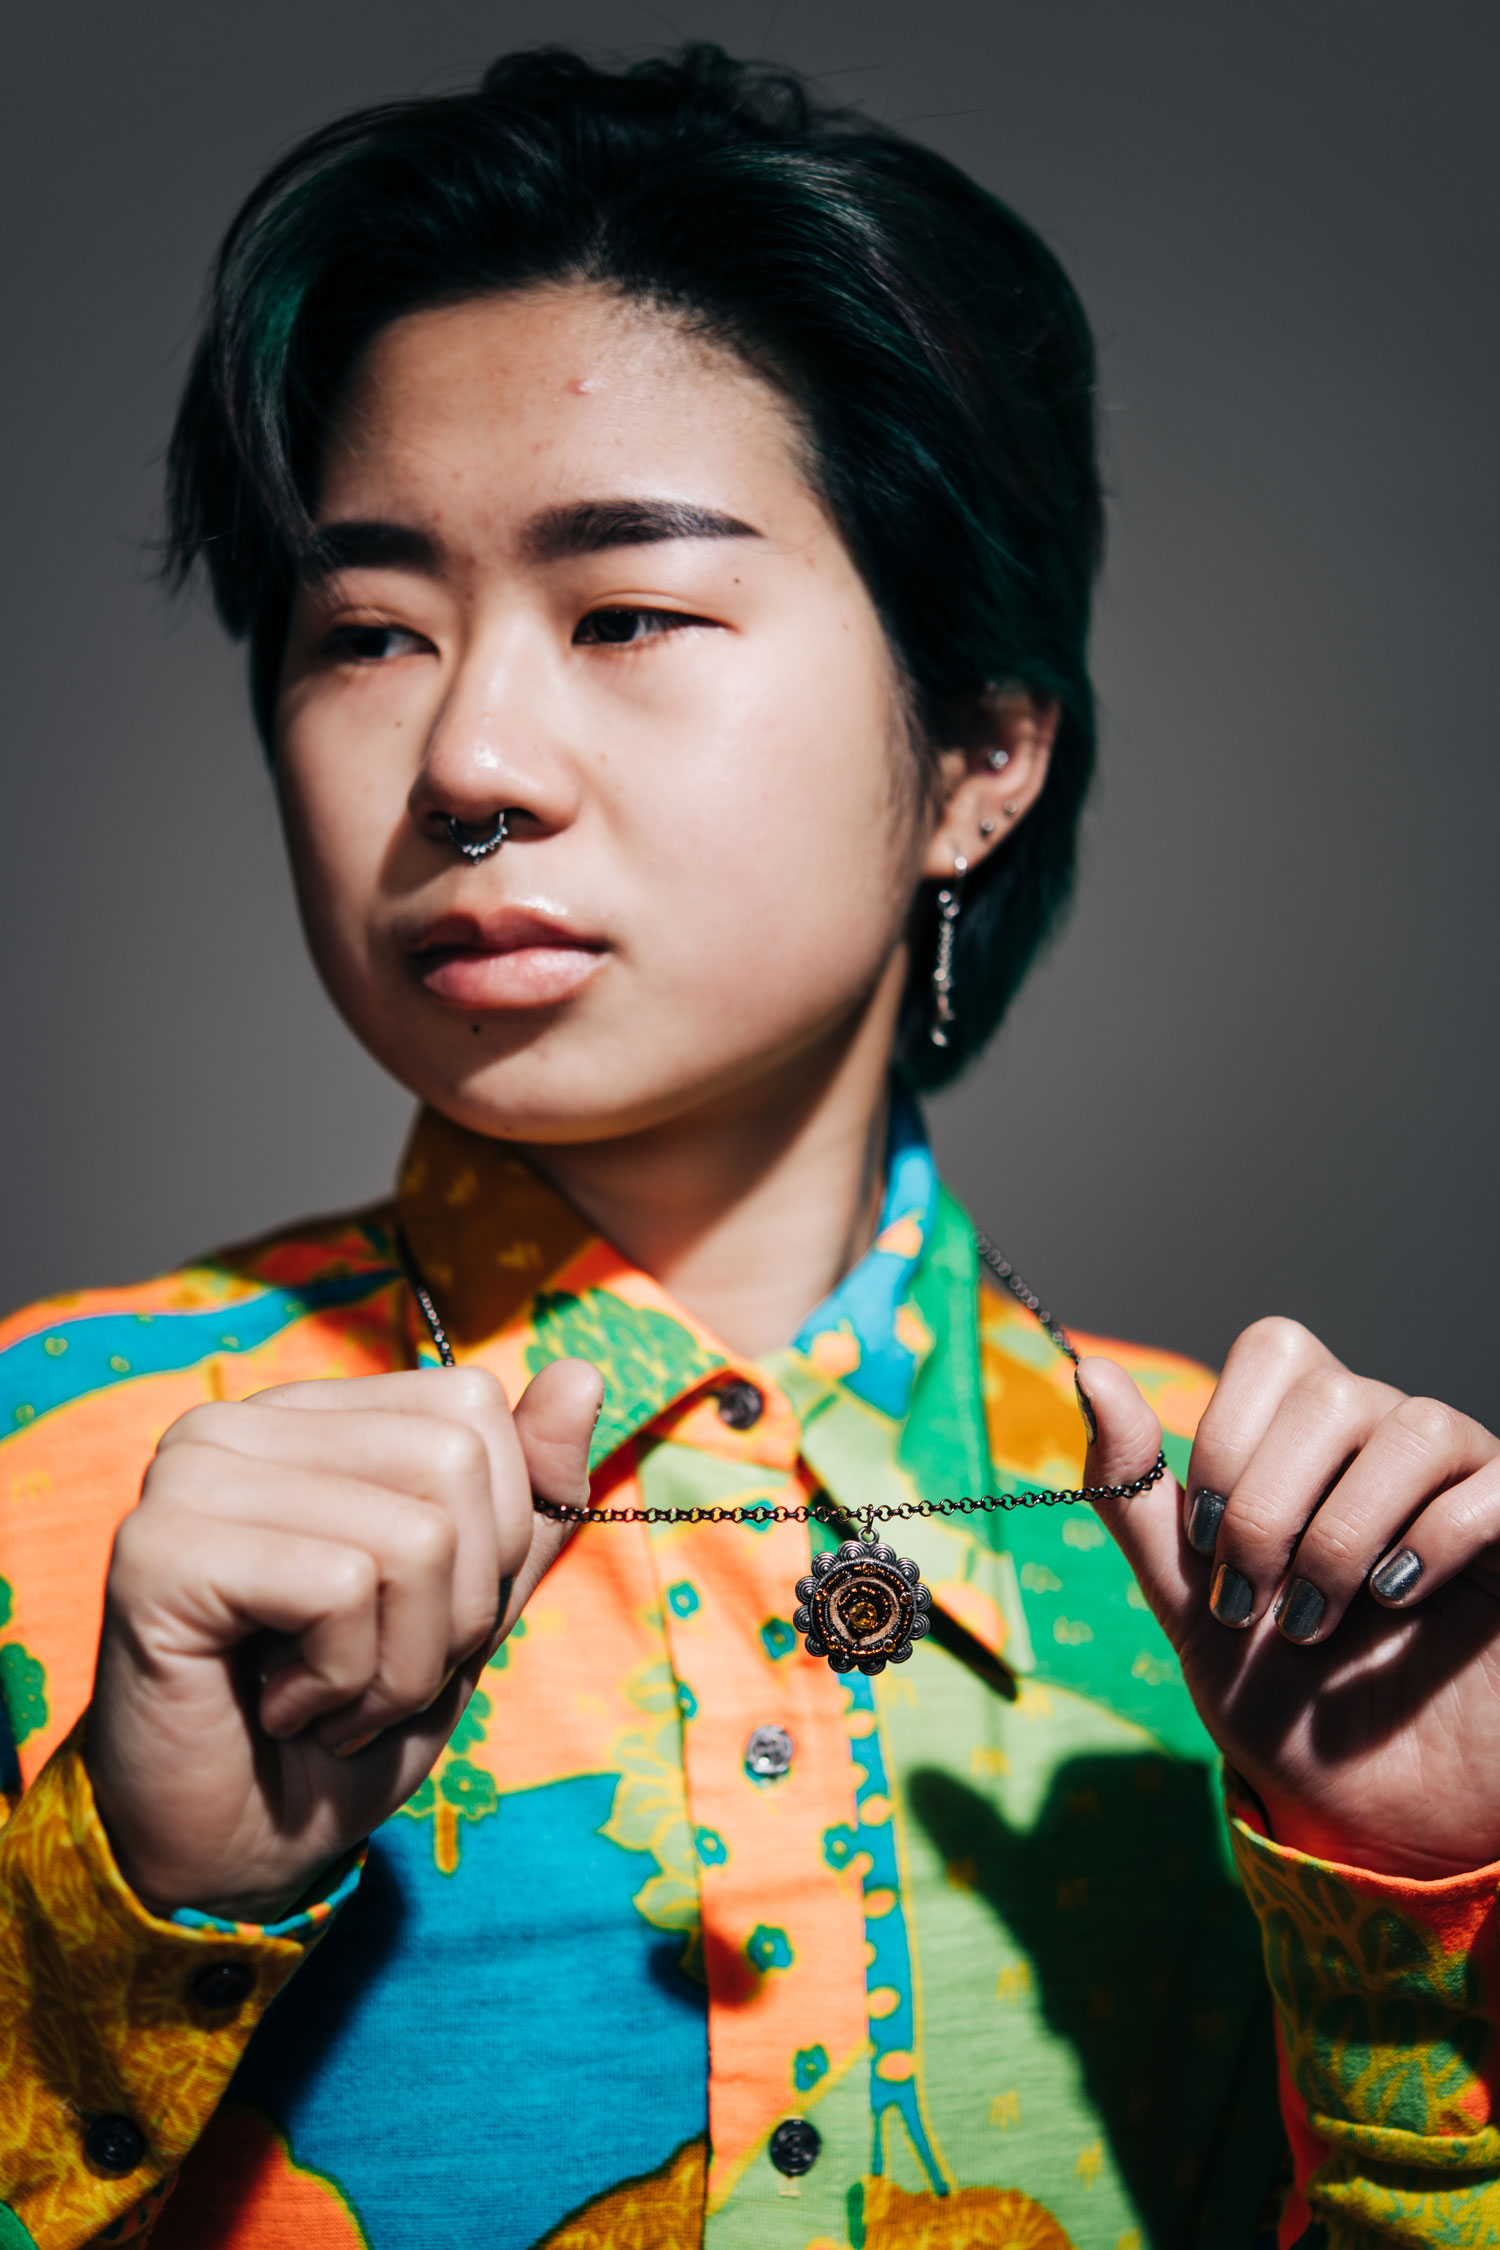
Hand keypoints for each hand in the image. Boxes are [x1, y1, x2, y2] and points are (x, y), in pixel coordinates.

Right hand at [85, 1360, 601, 1921]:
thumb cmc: (343, 1726)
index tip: (412, 1618)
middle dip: (454, 1610)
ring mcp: (189, 1477)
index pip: (471, 1406)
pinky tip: (281, 1710)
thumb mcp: (470, 1610)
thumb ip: (528, 1499)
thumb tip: (580, 1373)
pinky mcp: (159, 1549)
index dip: (491, 1535)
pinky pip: (342, 1590)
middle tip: (370, 1676)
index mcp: (307, 1418)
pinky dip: (343, 1683)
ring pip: (412, 1535)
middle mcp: (237, 1423)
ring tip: (326, 1700)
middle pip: (454, 1464)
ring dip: (400, 1664)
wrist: (230, 1855)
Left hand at [1081, 1320, 1499, 1877]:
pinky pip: (1491, 1484)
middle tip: (1252, 1603)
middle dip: (1269, 1504)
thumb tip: (1091, 1372)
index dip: (1227, 1434)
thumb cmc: (1285, 1698)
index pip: (1276, 1350)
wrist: (1376, 1812)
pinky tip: (1397, 1599)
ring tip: (1315, 1622)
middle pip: (1329, 1390)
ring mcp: (1461, 1484)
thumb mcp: (1185, 1599)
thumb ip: (1136, 1491)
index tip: (1207, 1543)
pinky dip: (1432, 1538)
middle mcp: (1387, 1443)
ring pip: (1413, 1426)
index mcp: (1307, 1443)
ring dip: (1342, 1533)